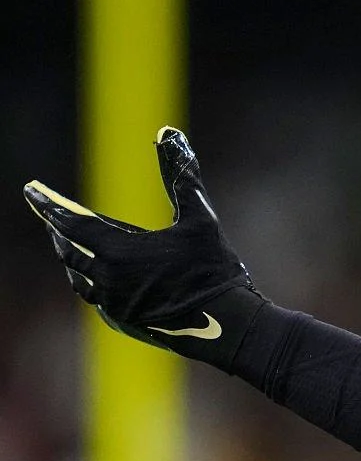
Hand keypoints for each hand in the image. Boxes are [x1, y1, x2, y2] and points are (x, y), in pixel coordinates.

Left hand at [23, 127, 263, 363]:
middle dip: (60, 230)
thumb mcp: (202, 217)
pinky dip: (90, 281)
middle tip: (55, 216)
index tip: (31, 189)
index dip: (49, 204)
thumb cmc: (215, 269)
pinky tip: (98, 277)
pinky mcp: (122, 321)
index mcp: (118, 252)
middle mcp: (107, 280)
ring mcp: (112, 305)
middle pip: (68, 250)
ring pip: (77, 277)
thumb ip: (181, 175)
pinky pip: (94, 298)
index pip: (70, 222)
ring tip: (72, 244)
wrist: (229, 326)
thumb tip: (168, 133)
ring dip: (72, 257)